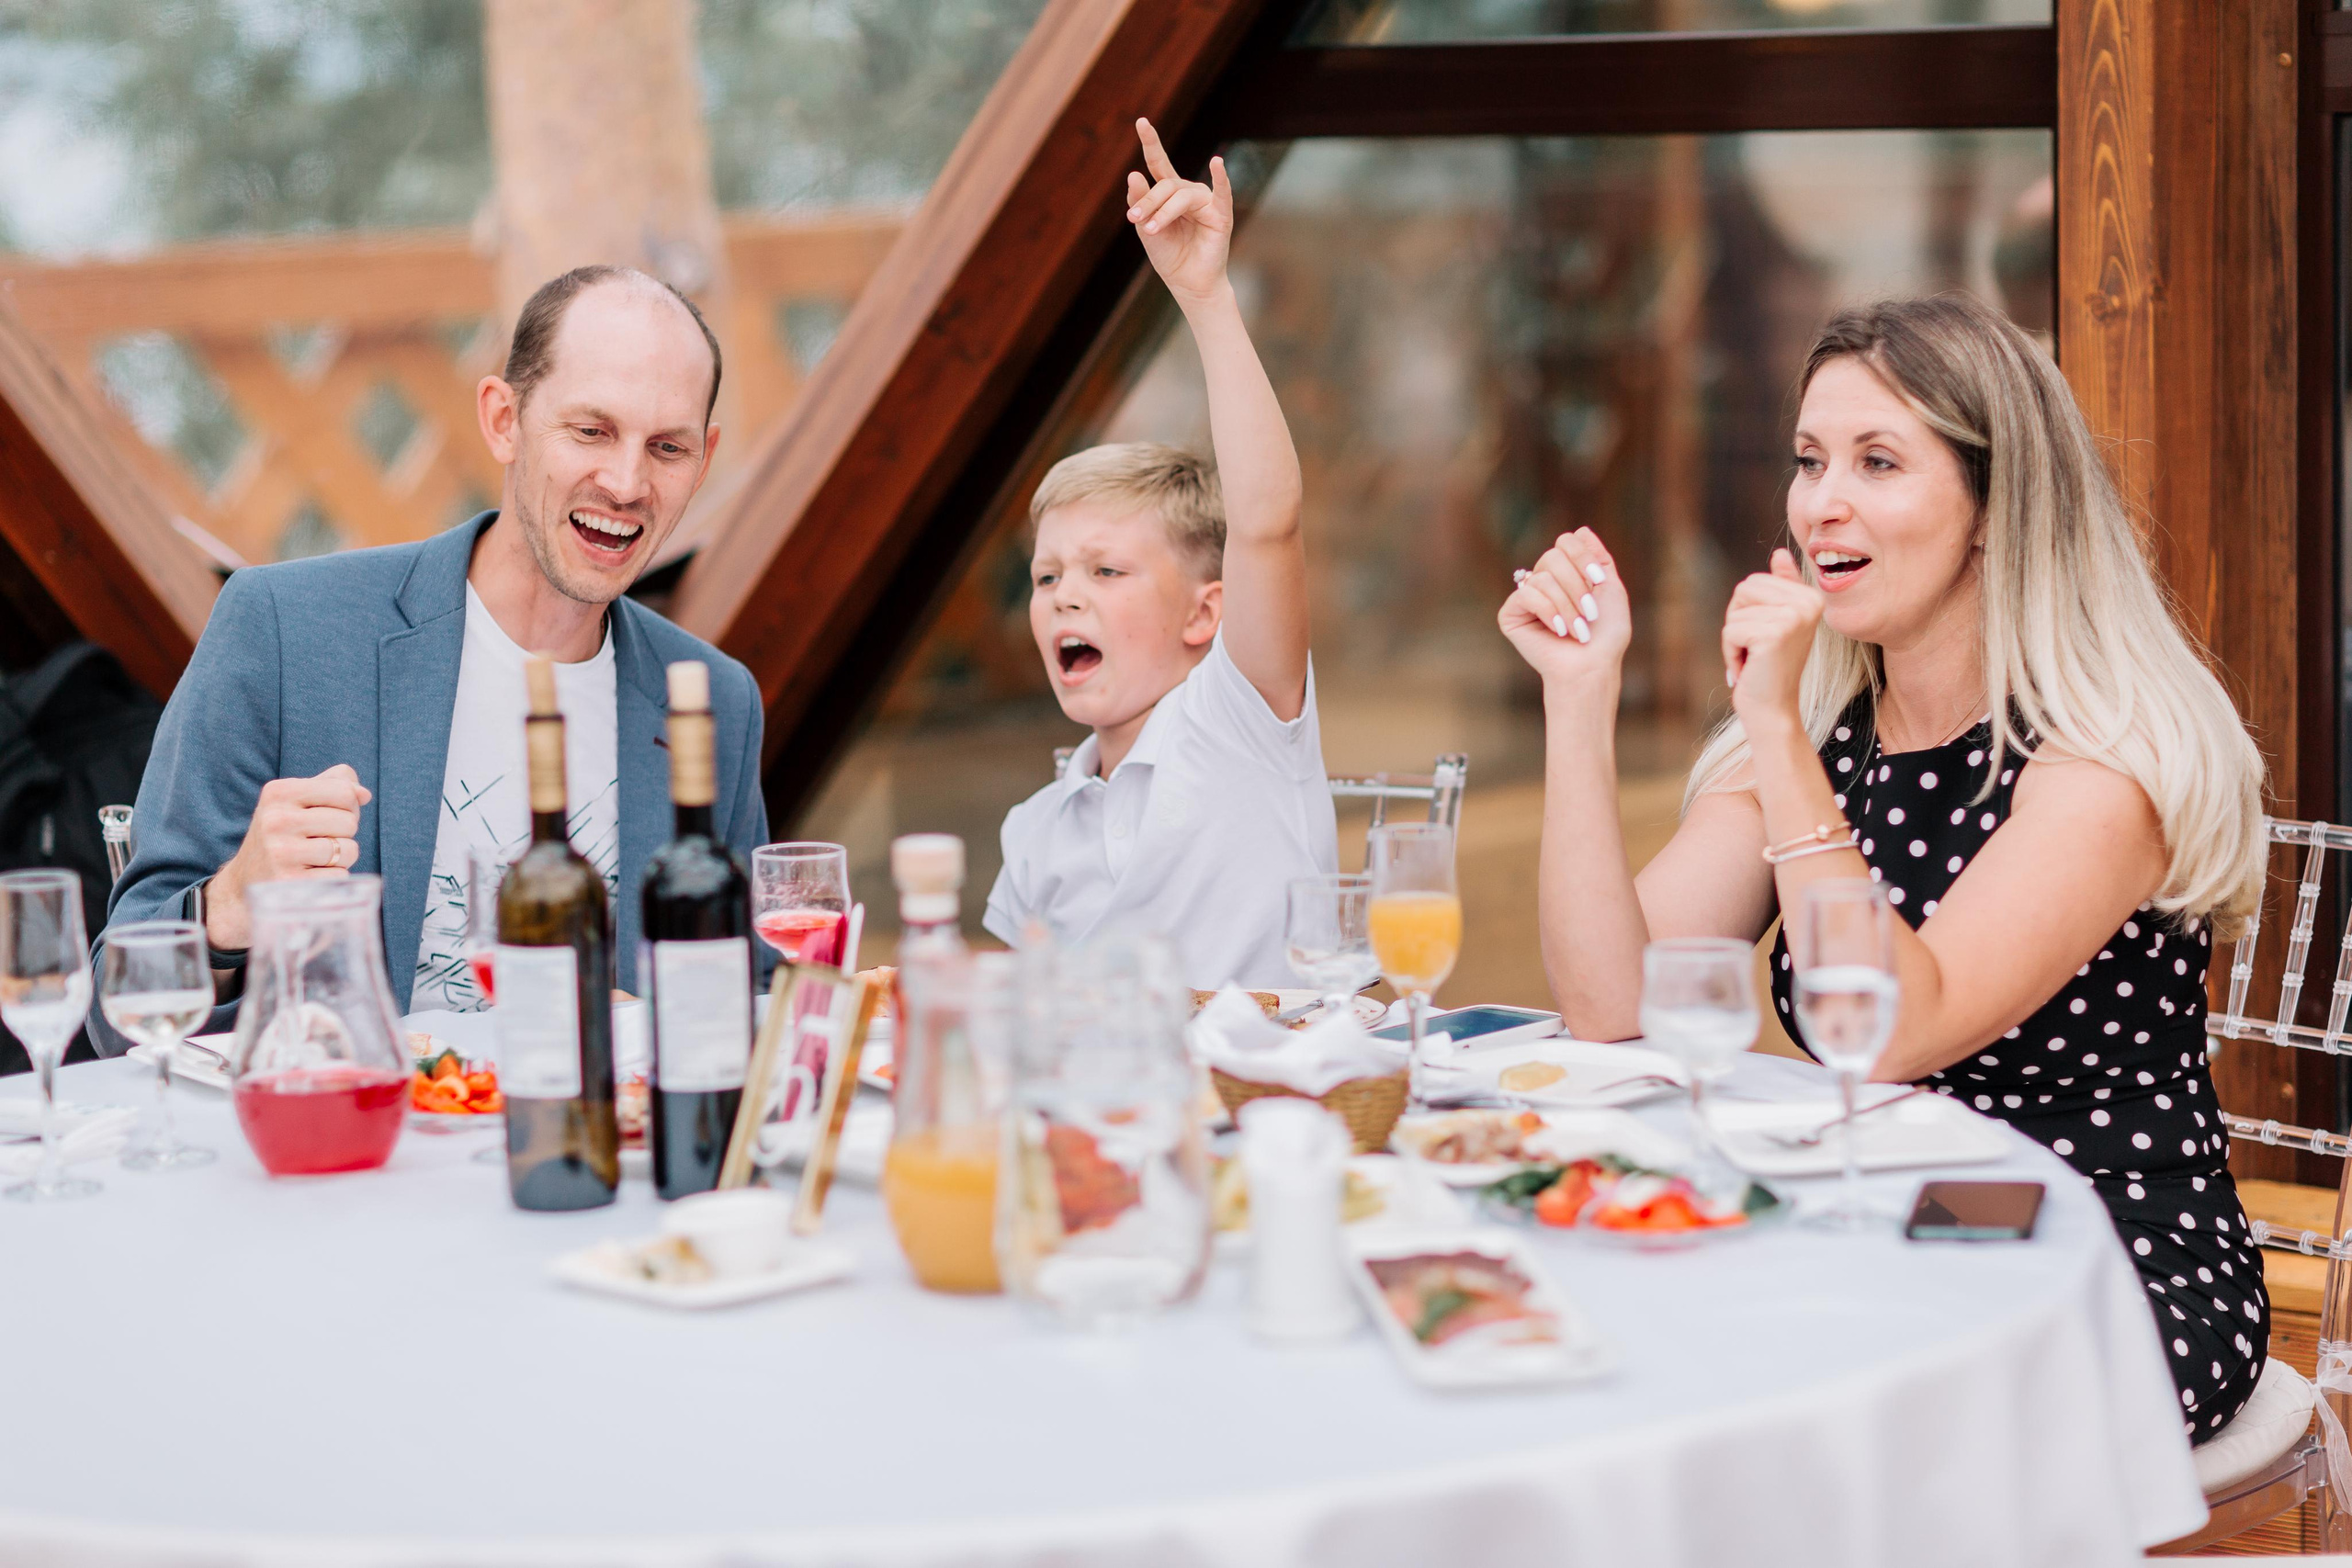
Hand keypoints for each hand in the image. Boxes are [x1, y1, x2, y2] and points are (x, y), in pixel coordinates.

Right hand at [206, 764, 371, 950]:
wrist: (245, 883)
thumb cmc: (283, 836)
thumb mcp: (296, 802)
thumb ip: (333, 785)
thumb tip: (364, 794)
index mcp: (278, 792)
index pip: (344, 791)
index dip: (348, 806)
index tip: (326, 815)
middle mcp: (276, 820)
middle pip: (349, 821)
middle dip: (343, 834)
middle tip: (316, 841)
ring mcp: (281, 853)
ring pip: (349, 849)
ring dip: (342, 858)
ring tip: (314, 859)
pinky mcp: (291, 883)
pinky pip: (341, 876)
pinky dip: (334, 878)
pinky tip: (309, 877)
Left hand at [1127, 118, 1230, 304]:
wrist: (1188, 283)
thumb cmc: (1169, 255)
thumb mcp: (1147, 228)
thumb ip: (1141, 202)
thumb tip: (1134, 172)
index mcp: (1169, 192)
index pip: (1158, 163)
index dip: (1151, 142)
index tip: (1141, 121)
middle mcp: (1188, 192)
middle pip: (1165, 185)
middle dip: (1148, 201)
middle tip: (1135, 218)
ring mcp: (1206, 201)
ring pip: (1181, 196)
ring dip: (1164, 211)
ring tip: (1152, 230)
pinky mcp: (1221, 215)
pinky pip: (1222, 193)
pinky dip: (1220, 178)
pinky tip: (1217, 163)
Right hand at [1498, 528, 1627, 697]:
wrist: (1592, 666)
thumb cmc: (1605, 635)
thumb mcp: (1611, 589)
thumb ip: (1597, 558)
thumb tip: (1580, 529)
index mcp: (1567, 573)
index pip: (1565, 542)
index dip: (1582, 557)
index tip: (1598, 582)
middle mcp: (1544, 581)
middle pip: (1552, 556)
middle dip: (1576, 585)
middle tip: (1590, 613)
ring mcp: (1526, 598)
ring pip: (1542, 578)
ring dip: (1567, 605)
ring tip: (1577, 629)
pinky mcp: (1510, 614)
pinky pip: (1527, 594)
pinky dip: (1549, 612)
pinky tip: (1558, 631)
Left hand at [1721, 548, 1822, 733]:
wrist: (1773, 709)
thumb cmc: (1769, 667)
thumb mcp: (1777, 622)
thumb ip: (1781, 587)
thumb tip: (1779, 552)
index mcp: (1811, 597)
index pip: (1755, 581)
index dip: (1746, 611)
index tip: (1763, 638)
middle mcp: (1809, 603)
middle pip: (1744, 589)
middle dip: (1738, 621)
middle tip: (1755, 650)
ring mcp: (1793, 617)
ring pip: (1735, 611)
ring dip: (1733, 639)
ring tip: (1754, 660)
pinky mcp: (1774, 634)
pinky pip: (1730, 630)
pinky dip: (1731, 653)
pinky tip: (1749, 669)